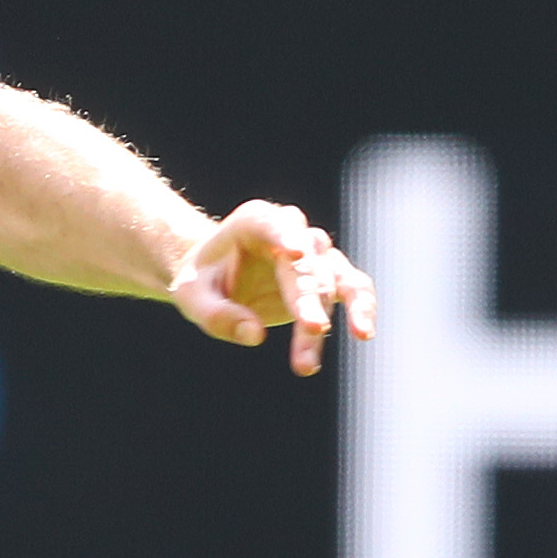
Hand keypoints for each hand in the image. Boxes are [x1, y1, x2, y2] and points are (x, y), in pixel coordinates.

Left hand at [167, 200, 375, 374]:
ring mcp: (313, 253)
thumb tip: (256, 335)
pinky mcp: (327, 277)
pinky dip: (362, 307)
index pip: (272, 224)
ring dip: (346, 307)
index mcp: (253, 221)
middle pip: (305, 264)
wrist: (217, 279)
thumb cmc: (202, 282)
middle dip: (310, 297)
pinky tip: (364, 332)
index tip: (294, 252)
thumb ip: (218, 315)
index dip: (284, 236)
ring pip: (335, 278)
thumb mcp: (192, 298)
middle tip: (312, 328)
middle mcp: (290, 230)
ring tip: (360, 334)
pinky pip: (354, 287)